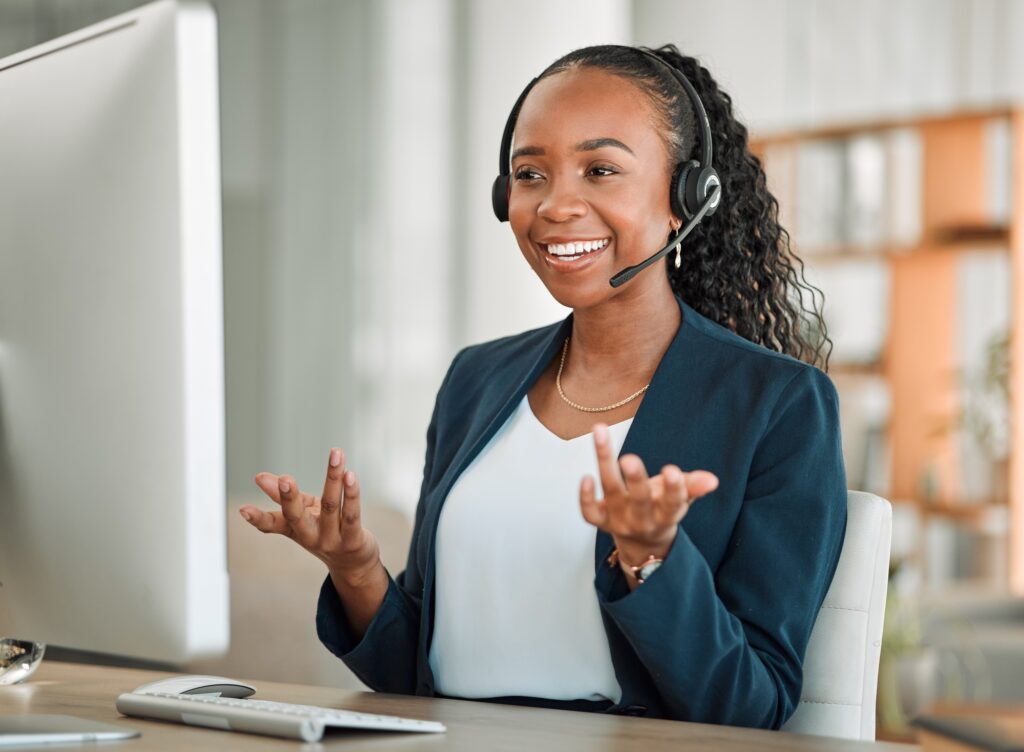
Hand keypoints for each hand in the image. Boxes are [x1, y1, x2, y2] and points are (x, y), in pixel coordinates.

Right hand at [240, 448, 380, 584]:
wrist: (352, 565)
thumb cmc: (323, 531)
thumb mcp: (302, 514)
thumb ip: (283, 495)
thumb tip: (259, 477)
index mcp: (294, 529)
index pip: (272, 524)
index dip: (257, 518)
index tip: (242, 509)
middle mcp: (310, 536)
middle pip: (298, 516)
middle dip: (290, 498)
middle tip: (284, 478)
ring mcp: (332, 539)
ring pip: (331, 506)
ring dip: (333, 479)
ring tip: (336, 455)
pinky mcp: (353, 540)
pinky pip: (352, 515)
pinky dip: (351, 494)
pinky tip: (350, 475)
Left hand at [579, 423, 718, 564]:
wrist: (643, 541)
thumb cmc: (661, 509)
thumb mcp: (680, 499)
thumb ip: (694, 486)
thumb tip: (712, 480)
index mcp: (665, 515)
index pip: (672, 504)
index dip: (673, 489)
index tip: (672, 470)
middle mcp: (642, 519)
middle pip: (638, 500)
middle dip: (635, 480)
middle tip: (629, 458)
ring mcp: (619, 520)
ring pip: (611, 492)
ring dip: (605, 463)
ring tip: (601, 431)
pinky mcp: (601, 520)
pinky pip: (589, 513)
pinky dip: (585, 498)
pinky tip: (585, 476)